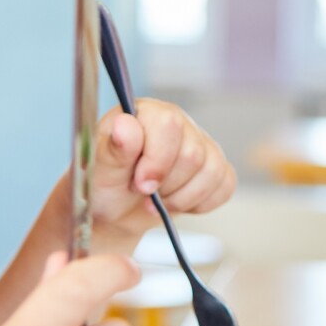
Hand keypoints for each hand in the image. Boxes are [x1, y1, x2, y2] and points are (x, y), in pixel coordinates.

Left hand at [90, 98, 235, 240]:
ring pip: (212, 171)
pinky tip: (177, 201)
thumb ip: (112, 149)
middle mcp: (177, 122)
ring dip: (182, 198)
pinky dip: (201, 203)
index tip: (140, 185)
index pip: (169, 124)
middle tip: (144, 194)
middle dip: (167, 185)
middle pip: (193, 154)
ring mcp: (200, 143)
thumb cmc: (105, 185)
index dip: (158, 160)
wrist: (116, 211)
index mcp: (147, 113)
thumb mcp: (100, 171)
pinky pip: (225, 185)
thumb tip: (124, 125)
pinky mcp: (215, 167)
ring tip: (159, 201)